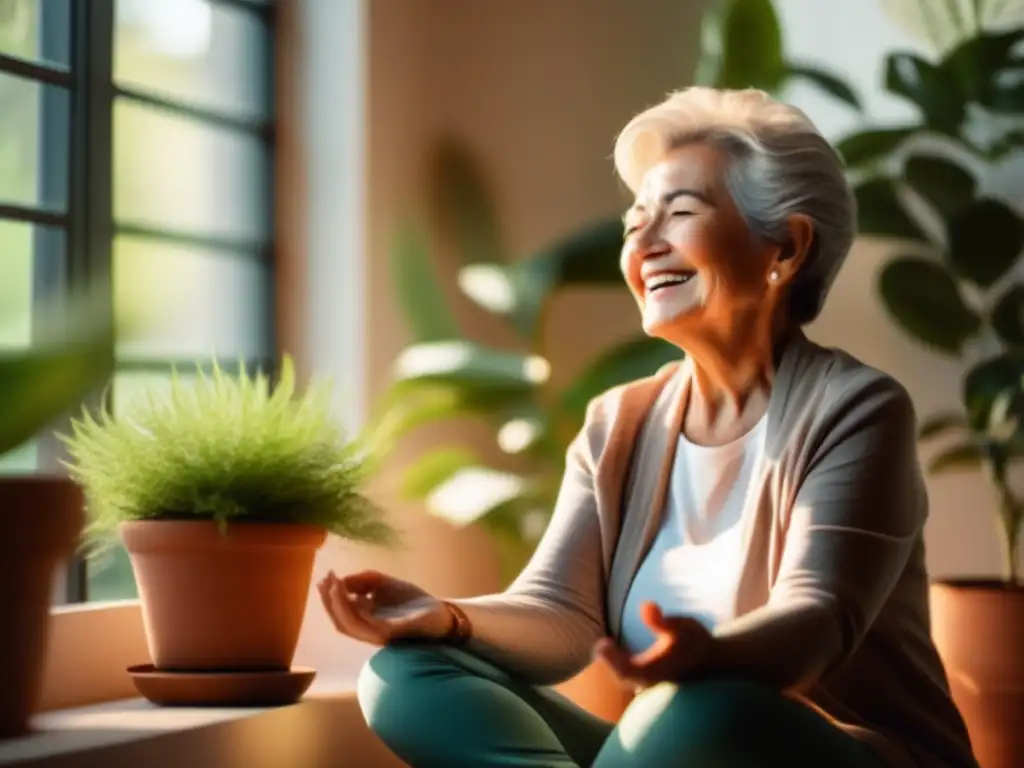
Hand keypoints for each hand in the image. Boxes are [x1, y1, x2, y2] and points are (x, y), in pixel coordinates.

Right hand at [317, 569, 452, 644]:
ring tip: (335, 586)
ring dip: (340, 607)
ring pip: (351, 626)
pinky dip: (360, 614)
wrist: (439, 611)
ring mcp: (380, 633)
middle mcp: (368, 629)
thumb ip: (365, 580)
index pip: (339, 612)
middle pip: (340, 621)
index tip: (325, 576)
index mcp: (365, 619)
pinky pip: (372, 627)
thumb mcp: (385, 583)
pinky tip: (355, 598)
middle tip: (325, 581)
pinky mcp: (394, 632)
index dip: (329, 596)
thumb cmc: (411, 600)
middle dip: (329, 602)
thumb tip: (342, 580)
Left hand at [594, 601, 714, 687]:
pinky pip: (635, 679)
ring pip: (629, 680)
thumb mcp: (683, 625)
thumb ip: (662, 620)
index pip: (625, 670)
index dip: (611, 659)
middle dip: (611, 663)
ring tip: (607, 649)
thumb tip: (645, 605)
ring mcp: (656, 682)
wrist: (717, 659)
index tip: (602, 643)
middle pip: (624, 678)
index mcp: (656, 670)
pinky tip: (621, 655)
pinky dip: (625, 669)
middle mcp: (654, 680)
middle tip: (601, 646)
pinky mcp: (658, 680)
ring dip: (617, 666)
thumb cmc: (697, 640)